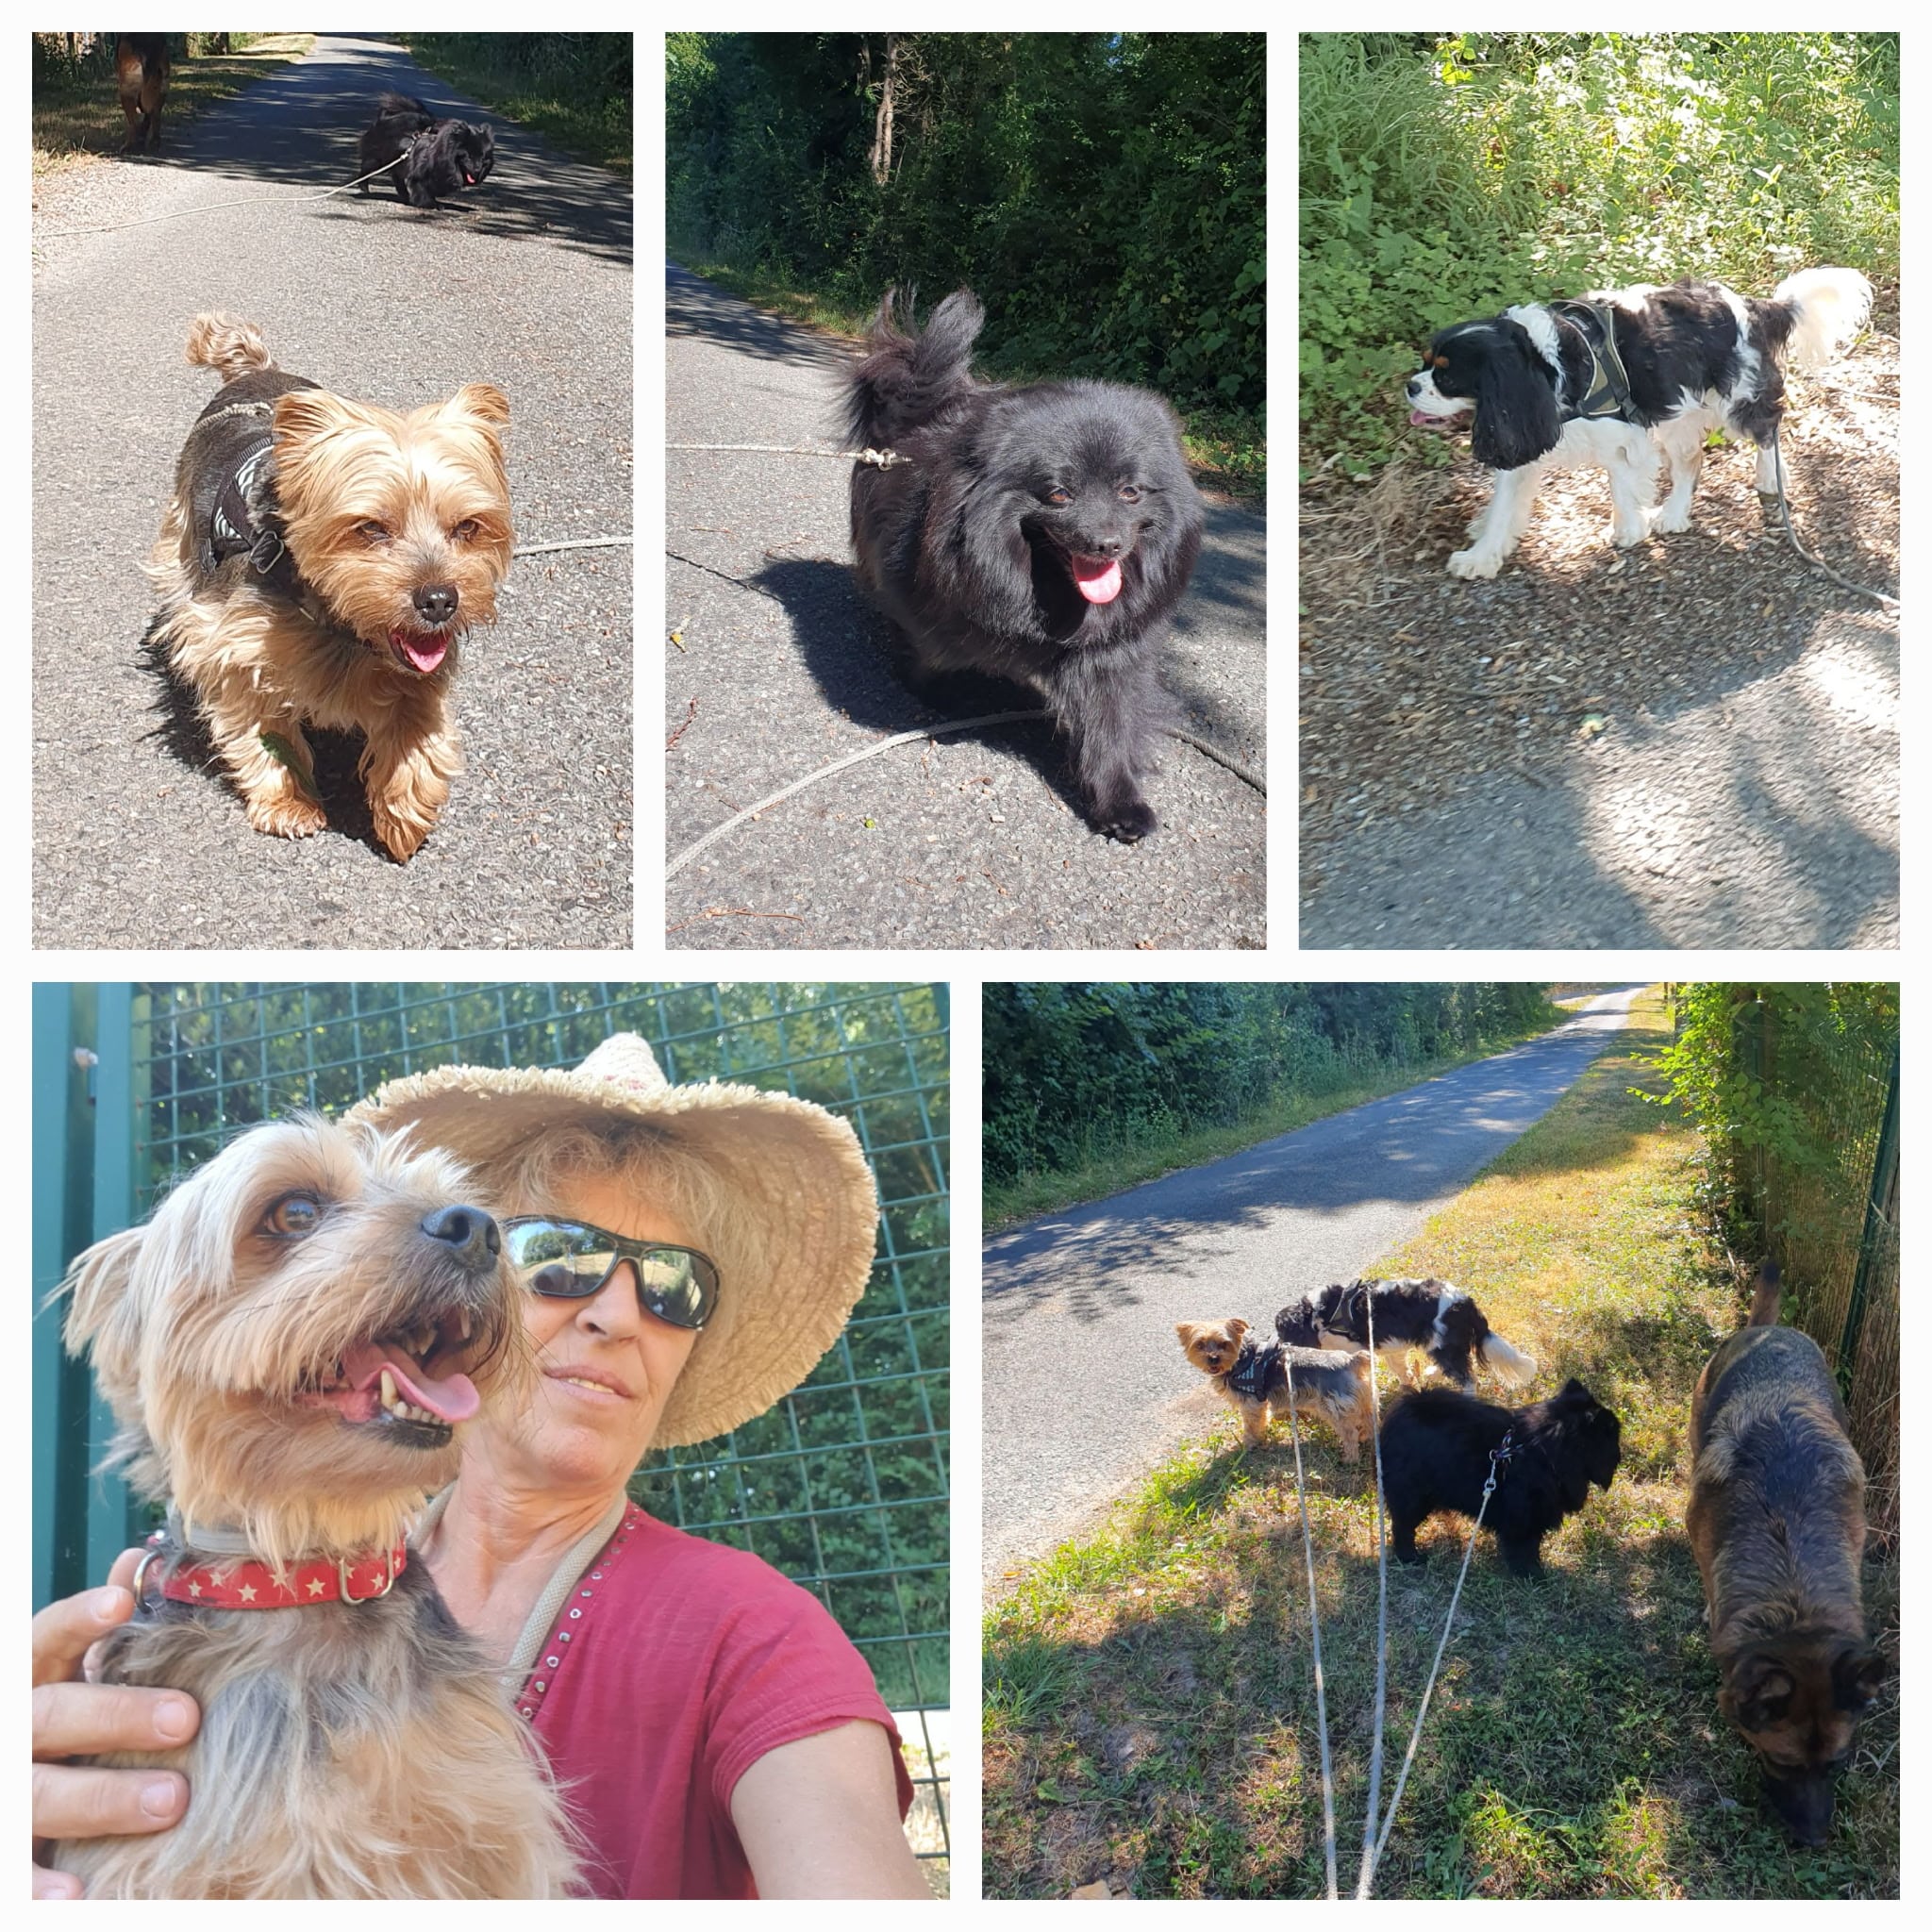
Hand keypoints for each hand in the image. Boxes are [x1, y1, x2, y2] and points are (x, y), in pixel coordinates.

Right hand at [32, 1548, 198, 1898]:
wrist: (6, 1778)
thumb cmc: (49, 1717)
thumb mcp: (56, 1670)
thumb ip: (94, 1627)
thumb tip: (138, 1557)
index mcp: (23, 1678)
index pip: (41, 1637)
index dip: (77, 1619)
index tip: (121, 1604)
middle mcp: (5, 1731)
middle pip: (50, 1716)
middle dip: (117, 1716)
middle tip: (187, 1718)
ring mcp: (1, 1791)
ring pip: (37, 1794)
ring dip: (103, 1799)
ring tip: (171, 1800)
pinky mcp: (0, 1849)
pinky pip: (11, 1876)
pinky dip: (40, 1888)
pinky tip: (79, 1896)